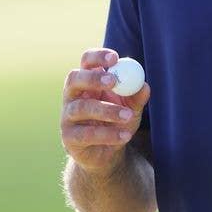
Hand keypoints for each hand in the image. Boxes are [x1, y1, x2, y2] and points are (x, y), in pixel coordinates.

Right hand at [61, 48, 149, 173]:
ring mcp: (67, 116)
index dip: (97, 57)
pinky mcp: (68, 137)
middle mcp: (73, 96)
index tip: (115, 58)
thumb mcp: (131, 108)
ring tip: (129, 116)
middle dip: (92, 78)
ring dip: (107, 111)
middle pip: (74, 79)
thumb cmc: (118, 122)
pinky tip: (125, 136)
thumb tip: (144, 85)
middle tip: (113, 81)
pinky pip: (87, 134)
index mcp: (88, 82)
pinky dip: (108, 134)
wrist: (108, 154)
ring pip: (82, 108)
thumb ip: (137, 96)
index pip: (86, 61)